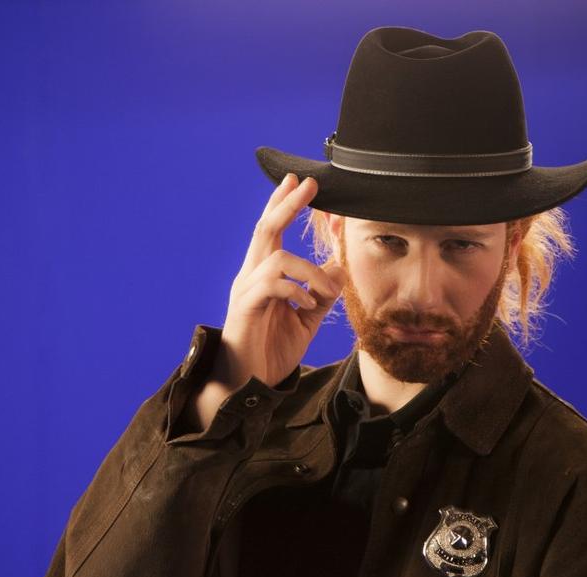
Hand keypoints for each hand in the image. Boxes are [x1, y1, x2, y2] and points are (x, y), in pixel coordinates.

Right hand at [213, 173, 346, 390]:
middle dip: (287, 204)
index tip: (300, 181)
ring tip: (327, 294)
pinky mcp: (245, 308)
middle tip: (308, 184)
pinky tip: (307, 305)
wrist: (249, 384)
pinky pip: (271, 284)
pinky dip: (296, 289)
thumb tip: (341, 264)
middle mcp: (251, 276)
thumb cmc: (272, 349)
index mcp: (264, 275)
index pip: (272, 230)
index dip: (284, 204)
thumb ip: (323, 290)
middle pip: (265, 228)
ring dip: (310, 270)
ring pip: (276, 255)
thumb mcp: (308, 317)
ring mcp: (245, 290)